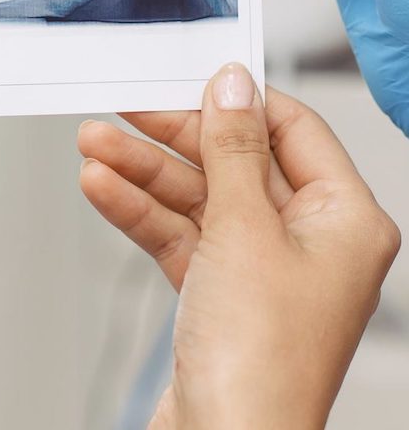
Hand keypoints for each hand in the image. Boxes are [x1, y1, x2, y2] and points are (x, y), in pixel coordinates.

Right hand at [79, 64, 399, 429]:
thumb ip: (233, 148)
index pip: (292, 131)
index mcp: (343, 220)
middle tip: (125, 109)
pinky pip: (179, 233)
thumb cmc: (262, 362)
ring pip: (198, 198)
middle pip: (234, 162)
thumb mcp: (243, 228)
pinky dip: (141, 211)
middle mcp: (307, 241)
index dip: (238, 102)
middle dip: (172, 139)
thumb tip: (233, 85)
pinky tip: (101, 187)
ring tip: (94, 145)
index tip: (189, 76)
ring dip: (143, 172)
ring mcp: (261, 268)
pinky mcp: (220, 292)